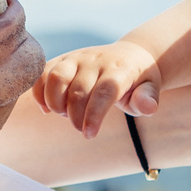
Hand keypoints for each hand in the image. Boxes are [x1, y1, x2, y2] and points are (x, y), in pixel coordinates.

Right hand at [36, 41, 163, 137]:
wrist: (130, 55)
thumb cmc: (139, 80)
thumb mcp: (150, 89)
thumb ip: (148, 99)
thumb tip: (148, 108)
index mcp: (119, 69)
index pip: (104, 91)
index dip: (94, 115)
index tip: (89, 135)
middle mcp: (96, 60)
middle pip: (78, 90)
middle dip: (76, 116)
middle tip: (81, 128)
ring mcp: (77, 58)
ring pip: (56, 78)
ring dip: (55, 104)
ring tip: (64, 115)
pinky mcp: (62, 59)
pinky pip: (42, 74)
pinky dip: (39, 94)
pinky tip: (48, 109)